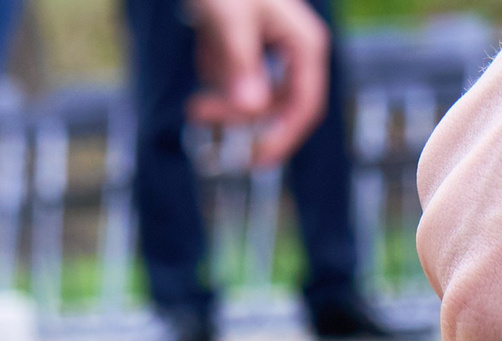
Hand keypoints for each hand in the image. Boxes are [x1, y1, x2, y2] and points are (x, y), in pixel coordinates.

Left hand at [186, 0, 331, 168]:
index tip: (254, 161)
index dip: (283, 138)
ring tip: (197, 68)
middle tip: (196, 111)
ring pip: (253, 96)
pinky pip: (237, 78)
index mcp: (305, 45)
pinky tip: (203, 46)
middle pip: (275, 107)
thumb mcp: (229, 18)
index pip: (305, 107)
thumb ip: (241, 62)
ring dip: (222, 93)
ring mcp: (272, 49)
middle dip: (236, 114)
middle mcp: (295, 49)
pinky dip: (216, 73)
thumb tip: (251, 110)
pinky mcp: (251, 47)